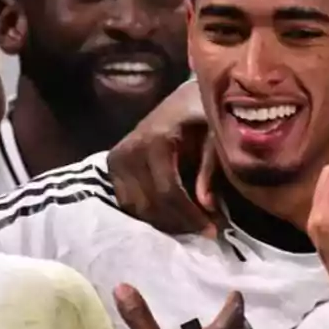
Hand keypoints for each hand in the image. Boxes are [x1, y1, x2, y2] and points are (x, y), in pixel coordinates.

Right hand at [107, 79, 220, 236]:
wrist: (184, 97)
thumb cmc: (203, 114)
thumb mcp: (215, 135)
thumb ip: (210, 168)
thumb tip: (207, 206)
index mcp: (155, 140)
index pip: (167, 191)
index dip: (190, 216)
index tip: (214, 230)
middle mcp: (129, 150)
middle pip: (149, 204)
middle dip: (180, 223)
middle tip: (208, 230)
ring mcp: (117, 158)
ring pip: (136, 207)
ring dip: (165, 222)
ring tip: (193, 224)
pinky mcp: (113, 164)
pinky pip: (128, 201)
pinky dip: (150, 213)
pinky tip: (174, 215)